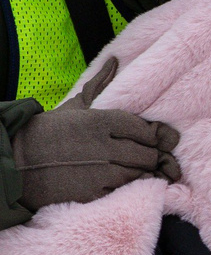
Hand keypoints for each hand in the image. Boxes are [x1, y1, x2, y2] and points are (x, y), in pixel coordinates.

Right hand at [15, 62, 179, 211]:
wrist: (16, 163)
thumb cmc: (48, 133)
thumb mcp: (74, 107)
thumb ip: (99, 85)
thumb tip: (115, 60)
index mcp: (101, 121)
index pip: (147, 130)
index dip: (150, 135)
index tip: (144, 138)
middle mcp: (103, 146)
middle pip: (149, 154)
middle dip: (148, 156)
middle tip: (139, 156)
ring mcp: (99, 172)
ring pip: (141, 174)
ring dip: (140, 172)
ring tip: (128, 168)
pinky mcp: (92, 193)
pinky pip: (125, 190)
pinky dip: (126, 187)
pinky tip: (115, 181)